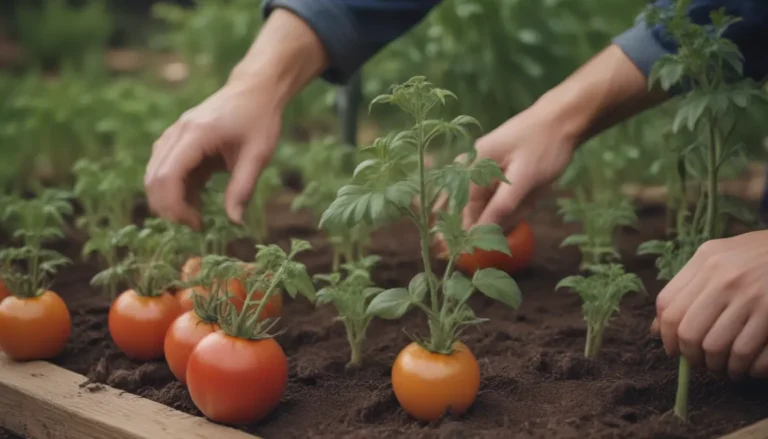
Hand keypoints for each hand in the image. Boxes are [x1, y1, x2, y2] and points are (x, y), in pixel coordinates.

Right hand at [144, 77, 281, 228]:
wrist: (255, 90)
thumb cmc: (260, 120)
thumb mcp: (258, 155)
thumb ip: (243, 188)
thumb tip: (234, 221)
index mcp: (196, 134)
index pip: (168, 175)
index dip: (175, 206)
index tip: (196, 224)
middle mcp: (178, 132)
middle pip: (153, 177)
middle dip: (168, 207)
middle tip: (194, 225)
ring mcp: (174, 134)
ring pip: (155, 174)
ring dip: (170, 199)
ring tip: (197, 216)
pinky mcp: (178, 140)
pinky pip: (165, 168)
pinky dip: (175, 188)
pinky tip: (197, 201)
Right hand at [460, 45, 664, 231]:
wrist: (563, 117)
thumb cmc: (544, 147)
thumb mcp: (525, 179)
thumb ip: (501, 206)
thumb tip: (480, 232)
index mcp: (475, 165)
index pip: (465, 207)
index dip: (468, 230)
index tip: (468, 250)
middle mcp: (474, 163)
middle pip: (467, 203)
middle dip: (482, 221)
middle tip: (487, 235)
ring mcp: (485, 162)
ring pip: (484, 198)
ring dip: (505, 209)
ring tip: (528, 204)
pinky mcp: (498, 164)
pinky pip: (496, 189)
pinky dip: (513, 200)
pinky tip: (527, 200)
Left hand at [652, 230, 767, 378]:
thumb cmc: (760, 255)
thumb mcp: (721, 257)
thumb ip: (689, 286)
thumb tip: (656, 328)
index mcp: (706, 260)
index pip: (667, 304)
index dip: (665, 334)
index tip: (672, 349)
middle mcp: (723, 276)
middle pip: (687, 331)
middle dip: (690, 356)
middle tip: (699, 363)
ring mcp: (750, 294)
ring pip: (714, 346)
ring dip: (715, 365)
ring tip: (721, 368)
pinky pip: (744, 351)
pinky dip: (740, 367)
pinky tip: (742, 368)